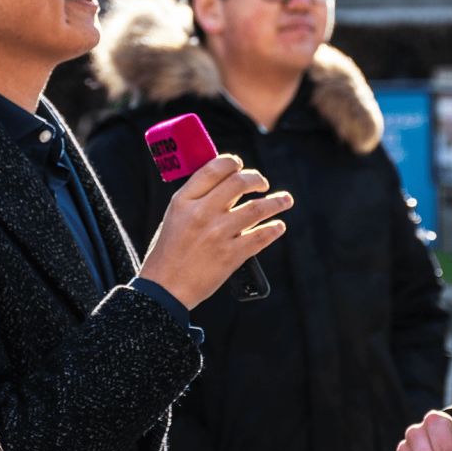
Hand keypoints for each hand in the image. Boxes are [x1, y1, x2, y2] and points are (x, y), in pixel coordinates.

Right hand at [139, 154, 292, 308]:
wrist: (165, 288)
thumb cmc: (168, 252)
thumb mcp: (174, 216)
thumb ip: (197, 199)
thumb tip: (227, 184)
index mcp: (184, 201)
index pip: (214, 169)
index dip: (232, 162)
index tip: (240, 166)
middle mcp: (202, 213)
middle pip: (239, 182)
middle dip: (257, 179)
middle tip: (263, 184)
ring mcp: (218, 234)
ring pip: (257, 208)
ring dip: (276, 202)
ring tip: (286, 200)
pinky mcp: (230, 255)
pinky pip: (261, 236)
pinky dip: (274, 229)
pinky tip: (278, 226)